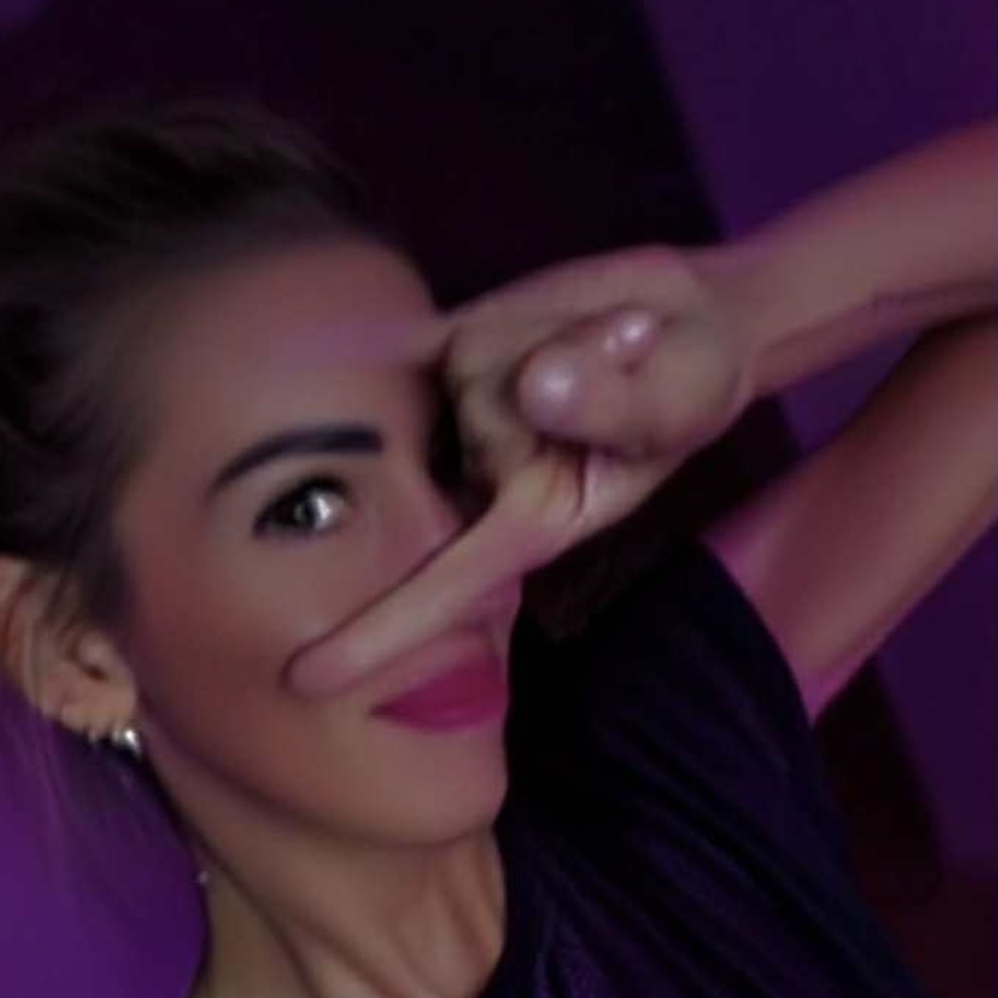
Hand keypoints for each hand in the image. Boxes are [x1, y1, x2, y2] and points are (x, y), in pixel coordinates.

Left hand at [285, 243, 757, 697]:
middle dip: (559, 374)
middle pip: (479, 419)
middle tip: (624, 354)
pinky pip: (431, 330)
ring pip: (472, 359)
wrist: (684, 321)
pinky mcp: (449, 343)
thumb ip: (619, 404)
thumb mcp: (684, 398)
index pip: (448, 586)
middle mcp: (482, 467)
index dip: (377, 635)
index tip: (305, 679)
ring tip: (597, 337)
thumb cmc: (691, 385)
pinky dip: (459, 323)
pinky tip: (538, 318)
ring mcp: (458, 405)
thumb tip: (535, 387)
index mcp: (535, 517)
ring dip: (547, 331)